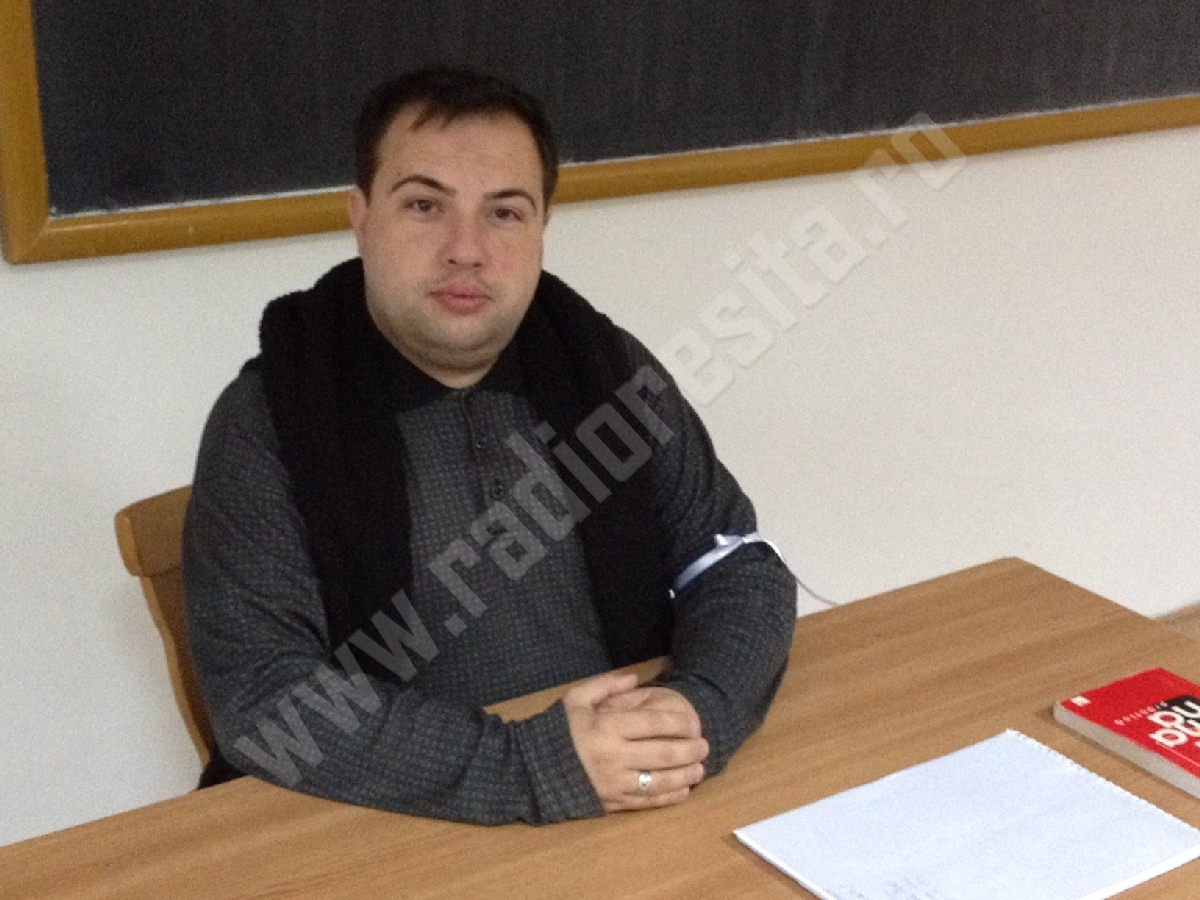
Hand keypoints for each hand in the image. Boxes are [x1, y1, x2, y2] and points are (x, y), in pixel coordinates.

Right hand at [562, 671, 707, 812]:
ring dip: (684, 775)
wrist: (530, 769)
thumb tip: (635, 678)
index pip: (651, 724)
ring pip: (658, 781)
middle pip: (661, 753)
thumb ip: (606, 685)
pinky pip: (646, 802)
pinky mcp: (611, 803)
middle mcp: (613, 757)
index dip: (677, 723)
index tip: (695, 723)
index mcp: (606, 728)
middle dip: (688, 749)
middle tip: (705, 745)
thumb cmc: (557, 730)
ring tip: (700, 769)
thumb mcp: (576, 699)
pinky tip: (683, 791)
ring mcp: (613, 783)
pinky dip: (668, 798)